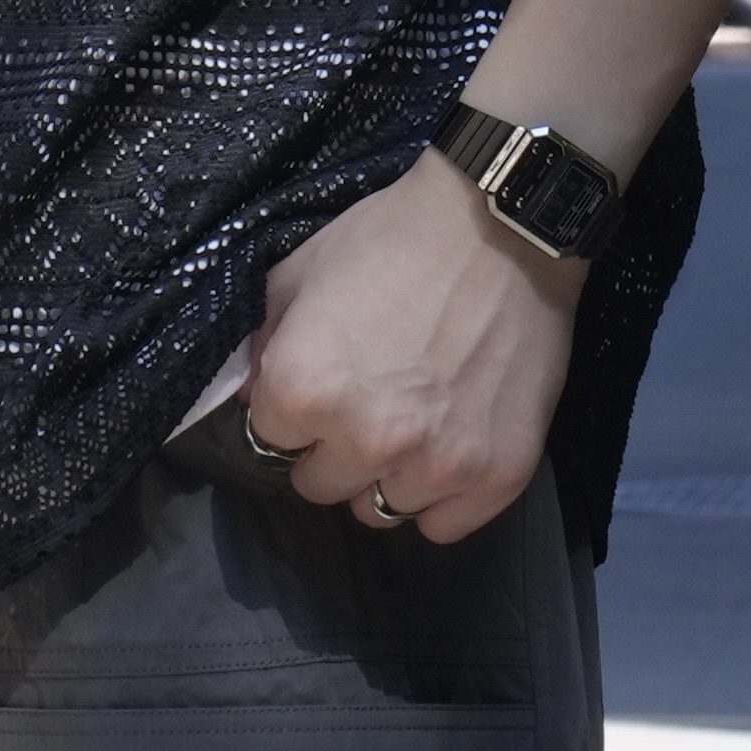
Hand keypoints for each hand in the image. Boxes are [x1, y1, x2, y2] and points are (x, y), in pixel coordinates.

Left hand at [244, 147, 578, 544]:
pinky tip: (448, 445)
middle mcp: (367, 440)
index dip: (289, 411)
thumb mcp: (303, 270)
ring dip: (385, 475)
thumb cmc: (394, 238)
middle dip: (331, 448)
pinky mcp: (496, 477)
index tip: (316, 385)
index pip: (267, 441)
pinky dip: (441, 496)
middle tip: (363, 401)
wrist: (501, 225)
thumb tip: (248, 397)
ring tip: (410, 422)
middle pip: (319, 486)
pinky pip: (443, 525)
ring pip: (381, 510)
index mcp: (307, 388)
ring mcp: (437, 464)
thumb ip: (261, 341)